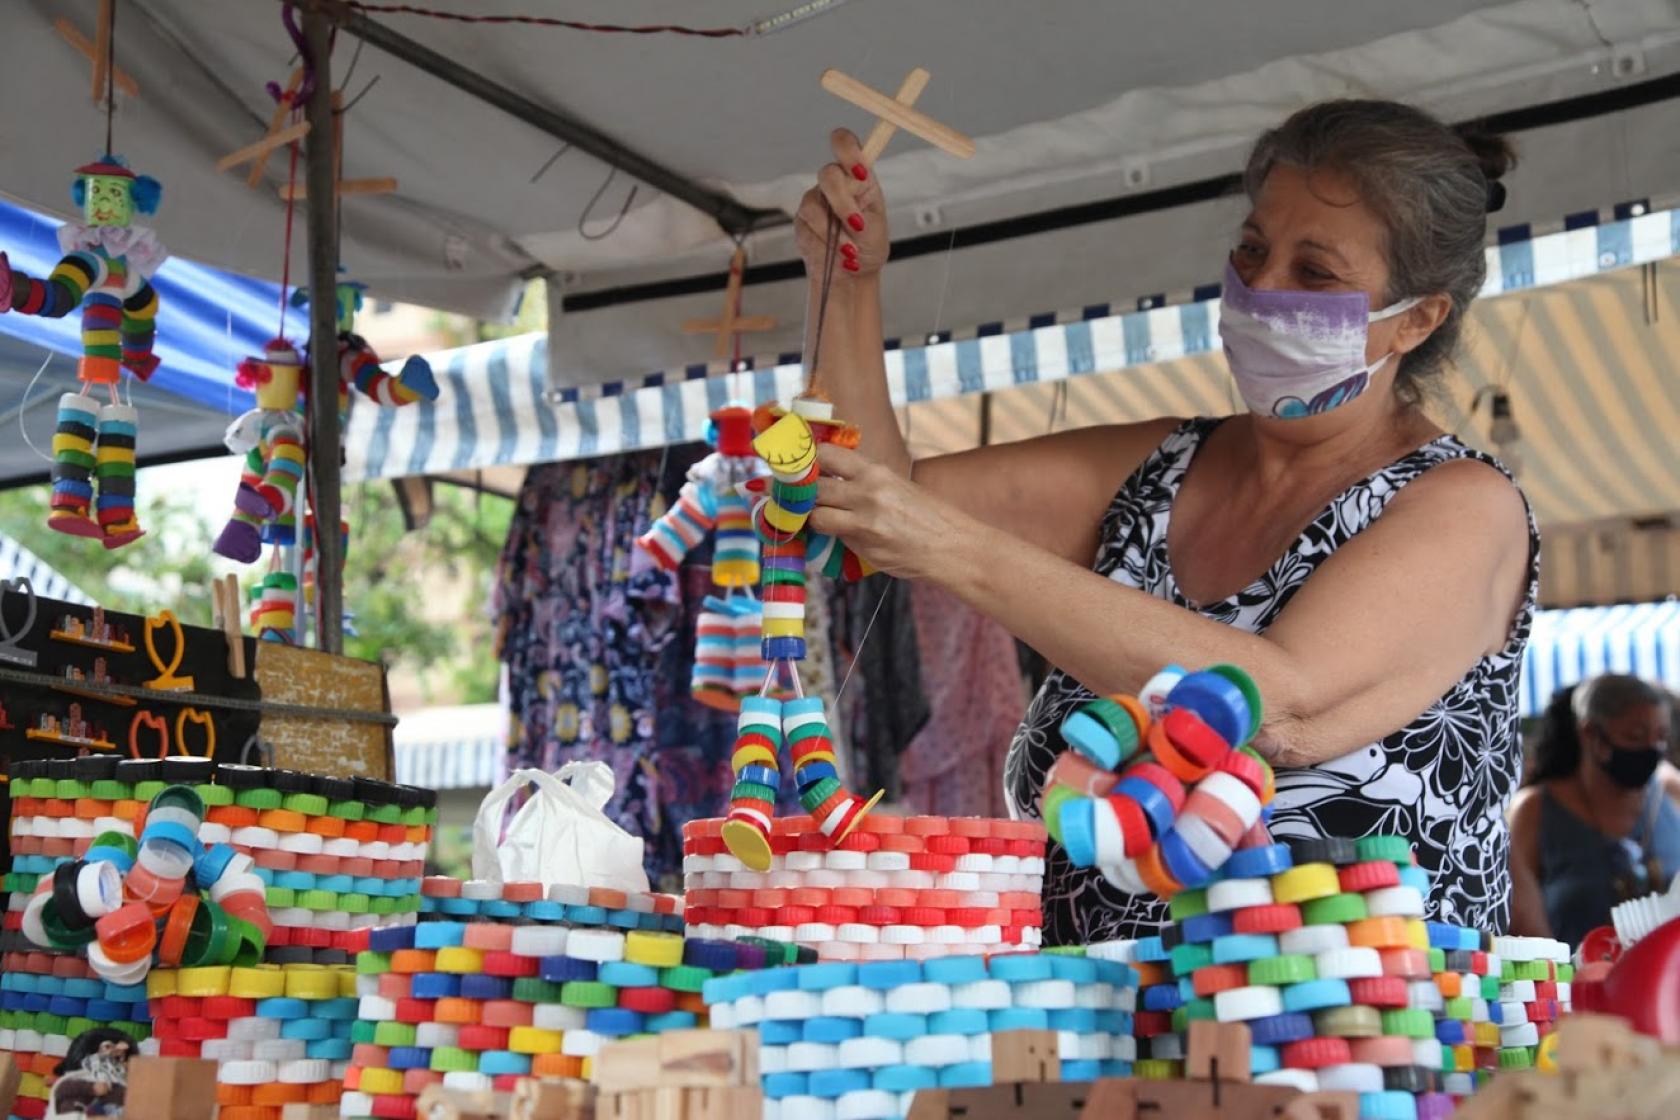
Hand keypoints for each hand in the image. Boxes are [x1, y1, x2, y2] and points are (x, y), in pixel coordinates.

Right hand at [794, 129, 889, 282]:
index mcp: (857, 177)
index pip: (846, 146)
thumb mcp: (876, 231)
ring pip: (813, 205)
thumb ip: (864, 219)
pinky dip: (824, 243)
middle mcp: (834, 184)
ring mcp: (815, 200)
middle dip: (842, 202)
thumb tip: (852, 217)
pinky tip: (836, 254)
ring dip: (833, 231)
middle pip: (828, 174)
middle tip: (856, 225)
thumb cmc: (867, 247)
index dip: (849, 150)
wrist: (849, 275)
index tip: (860, 171)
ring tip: (850, 251)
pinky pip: (806, 227)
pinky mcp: (801, 220)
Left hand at [808, 443, 971, 582]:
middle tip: (799, 497)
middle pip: (814, 486)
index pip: (827, 455)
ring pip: (817, 516)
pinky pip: (834, 539)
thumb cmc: (928, 515)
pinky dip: (829, 538)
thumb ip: (864, 481)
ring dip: (813, 518)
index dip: (809, 462)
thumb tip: (829, 477)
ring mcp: (865, 523)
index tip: (803, 469)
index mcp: (876, 472)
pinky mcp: (864, 548)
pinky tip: (835, 536)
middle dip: (803, 493)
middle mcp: (868, 493)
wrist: (951, 546)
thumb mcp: (897, 485)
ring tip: (816, 518)